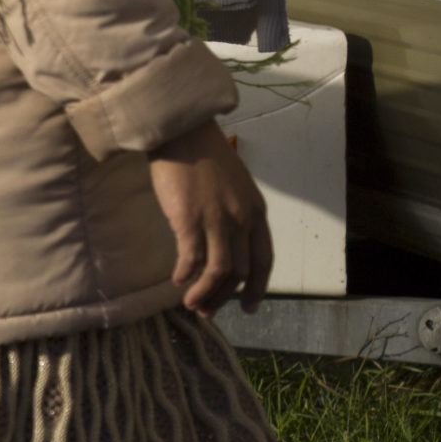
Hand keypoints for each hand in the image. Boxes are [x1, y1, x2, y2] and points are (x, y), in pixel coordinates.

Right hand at [148, 119, 271, 316]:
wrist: (182, 131)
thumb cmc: (202, 154)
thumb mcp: (233, 185)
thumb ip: (234, 211)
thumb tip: (220, 238)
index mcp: (256, 212)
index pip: (264, 260)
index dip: (257, 287)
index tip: (247, 306)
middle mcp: (242, 219)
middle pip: (241, 270)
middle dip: (225, 296)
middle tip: (208, 310)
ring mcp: (218, 220)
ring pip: (220, 271)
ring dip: (206, 293)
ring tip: (191, 303)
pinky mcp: (190, 218)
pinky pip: (192, 258)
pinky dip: (186, 274)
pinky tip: (177, 279)